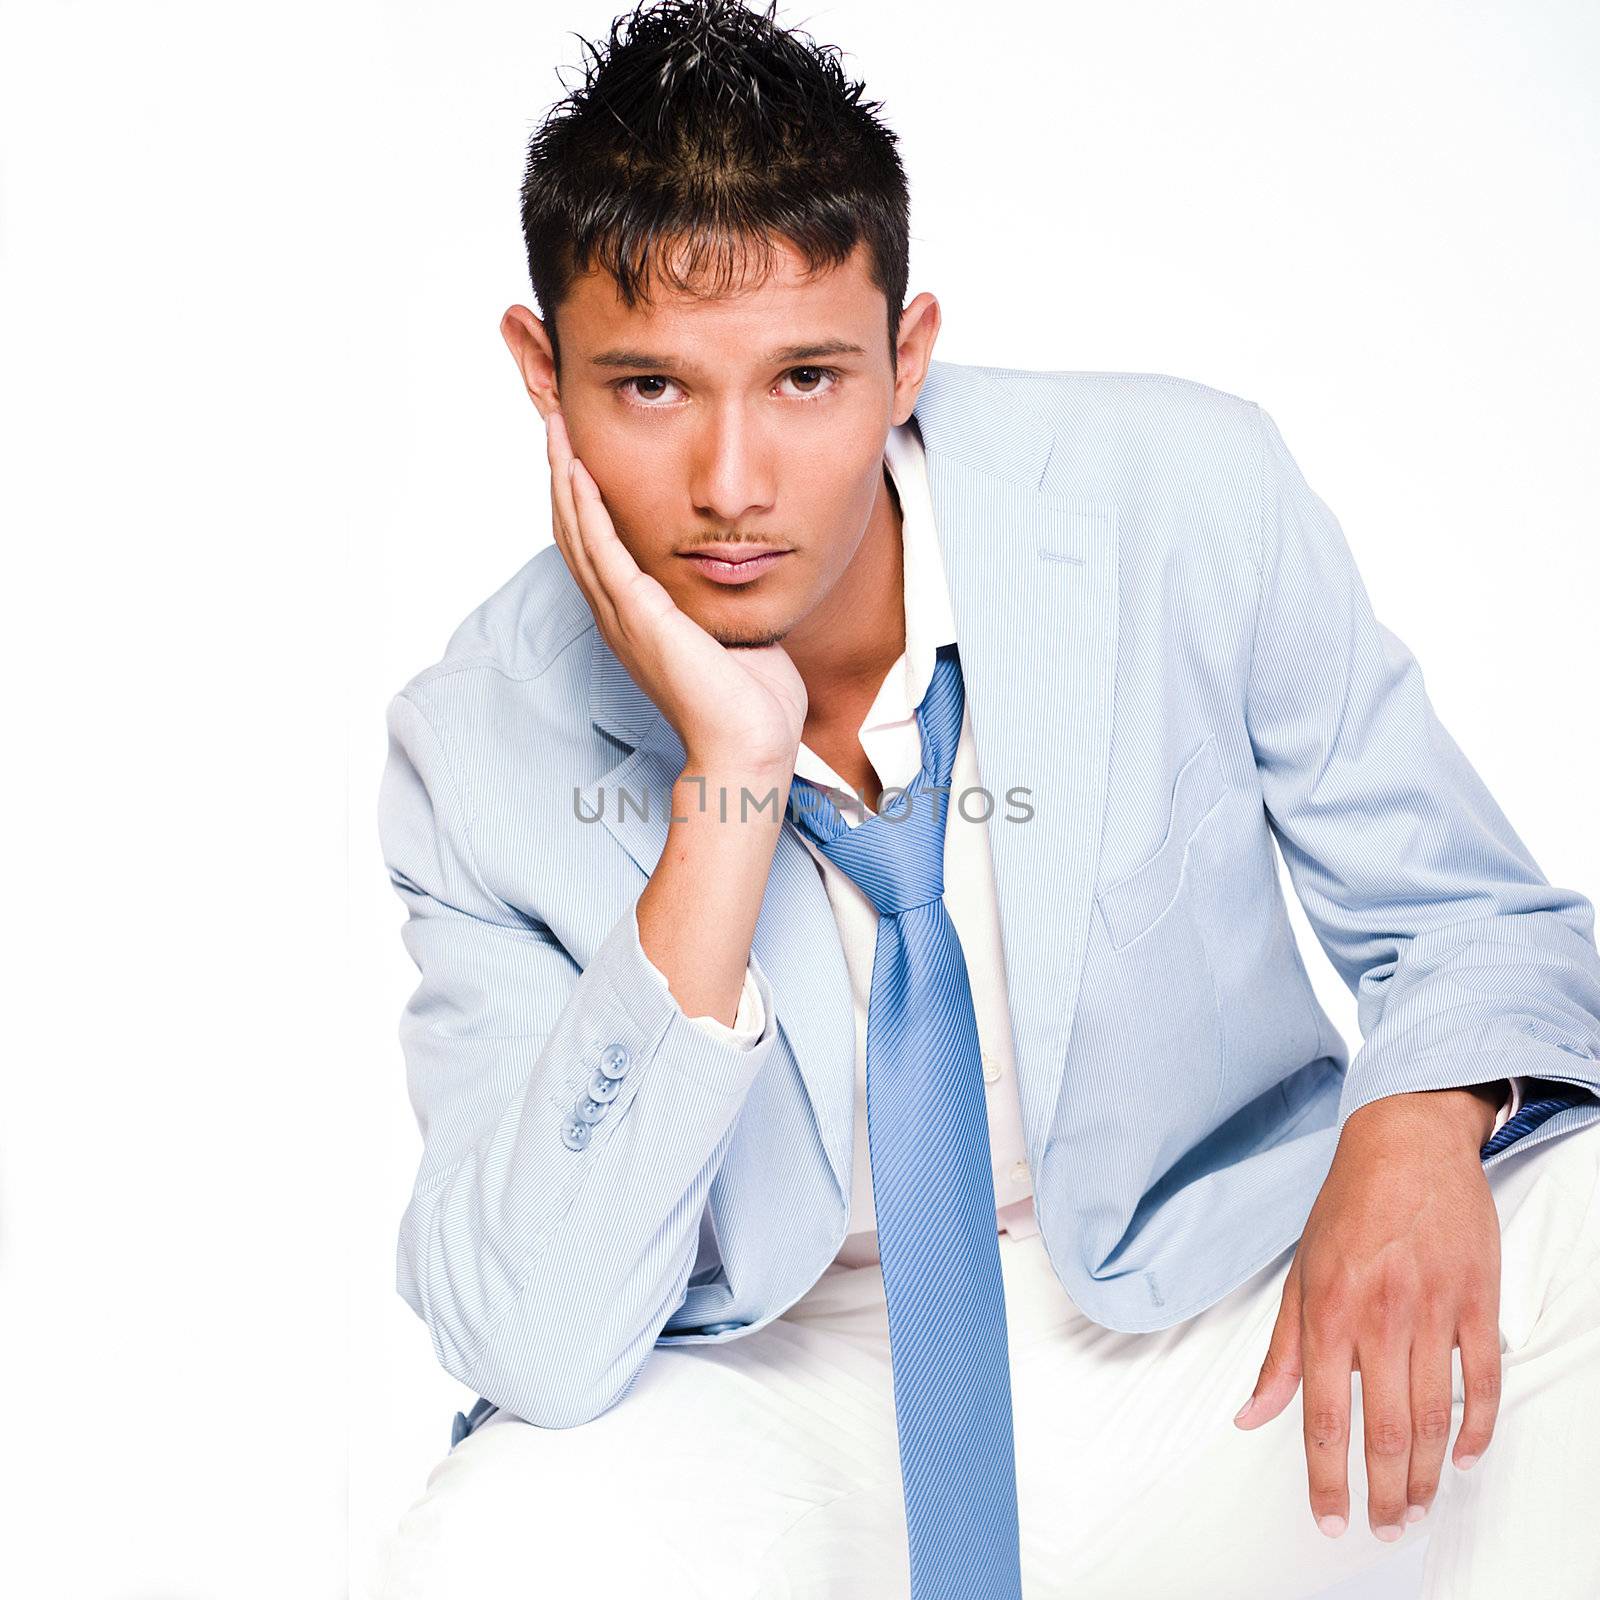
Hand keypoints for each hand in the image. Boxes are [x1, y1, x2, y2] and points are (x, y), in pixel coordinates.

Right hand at [545, 408, 805, 773]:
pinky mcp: (638, 615)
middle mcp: (619, 616)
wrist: (749, 745)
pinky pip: (601, 549)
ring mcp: (623, 616)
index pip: (599, 549)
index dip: (585, 500)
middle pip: (574, 532)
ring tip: (554, 430)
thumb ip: (723, 604)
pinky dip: (585, 507)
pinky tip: (577, 470)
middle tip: (555, 424)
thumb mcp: (734, 636)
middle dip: (563, 476)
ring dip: (563, 478)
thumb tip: (740, 576)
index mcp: (638, 621)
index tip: (582, 454)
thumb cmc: (752, 705)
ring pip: (577, 533)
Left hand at [1233, 1087, 1503, 1541]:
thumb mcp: (1299, 1274)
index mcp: (1327, 1309)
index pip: (1320, 1413)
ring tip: (1415, 1510)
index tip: (1331, 1520)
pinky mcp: (1475, 1299)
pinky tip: (1463, 1458)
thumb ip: (1278, 1351)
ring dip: (1426, 1475)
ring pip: (1432, 1415)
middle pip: (1383, 1429)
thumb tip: (1250, 1415)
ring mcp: (1432, 1308)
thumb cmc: (1346, 1209)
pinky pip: (1482, 1379)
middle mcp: (1378, 1315)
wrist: (1405, 1143)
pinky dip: (1477, 1427)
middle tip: (1382, 1529)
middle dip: (1382, 1492)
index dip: (1326, 1476)